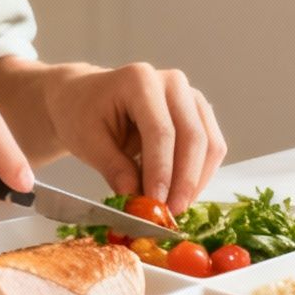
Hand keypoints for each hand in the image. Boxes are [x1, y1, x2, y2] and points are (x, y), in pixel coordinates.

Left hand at [43, 63, 225, 212]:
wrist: (86, 98)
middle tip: (170, 213)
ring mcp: (190, 95)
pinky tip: (181, 194)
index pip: (161, 131)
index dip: (162, 171)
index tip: (156, 203)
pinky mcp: (198, 113)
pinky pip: (212, 147)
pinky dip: (200, 175)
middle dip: (184, 181)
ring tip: (175, 208)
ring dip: (196, 181)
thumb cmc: (83, 113)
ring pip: (209, 143)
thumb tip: (137, 199)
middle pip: (193, 137)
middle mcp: (172, 82)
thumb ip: (114, 168)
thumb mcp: (87, 141)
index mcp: (140, 80)